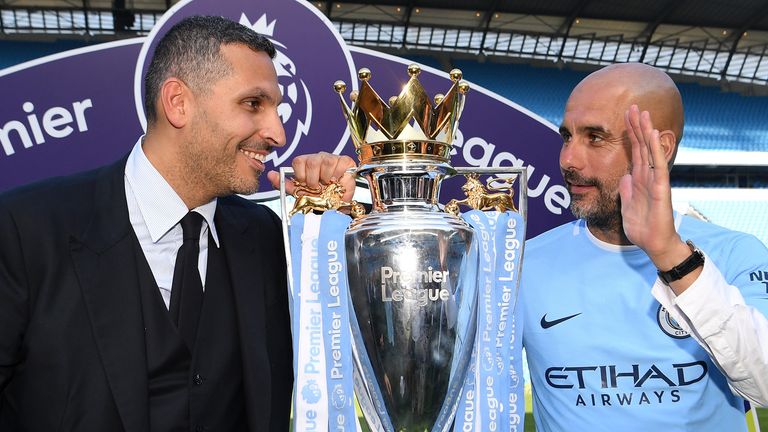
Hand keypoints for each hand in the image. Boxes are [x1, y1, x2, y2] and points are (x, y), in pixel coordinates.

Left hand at [267, 152, 356, 201]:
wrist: (336, 203)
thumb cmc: (319, 196)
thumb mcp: (300, 193)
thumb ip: (285, 184)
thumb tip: (270, 175)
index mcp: (306, 163)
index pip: (298, 161)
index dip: (301, 175)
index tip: (305, 185)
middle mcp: (318, 158)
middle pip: (312, 161)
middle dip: (313, 179)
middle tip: (317, 187)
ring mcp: (332, 158)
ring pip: (326, 161)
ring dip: (326, 177)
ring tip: (328, 184)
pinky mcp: (345, 161)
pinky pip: (341, 162)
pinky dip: (339, 174)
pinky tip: (337, 180)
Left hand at [620, 105, 690, 272]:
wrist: (653, 243)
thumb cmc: (642, 226)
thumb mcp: (627, 204)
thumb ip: (625, 190)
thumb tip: (624, 176)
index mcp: (638, 179)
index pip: (634, 151)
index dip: (630, 134)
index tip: (625, 117)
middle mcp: (647, 176)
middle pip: (641, 146)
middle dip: (637, 126)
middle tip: (633, 106)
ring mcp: (655, 180)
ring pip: (650, 151)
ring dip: (646, 132)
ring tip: (643, 113)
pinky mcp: (660, 187)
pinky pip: (658, 164)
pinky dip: (655, 149)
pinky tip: (653, 135)